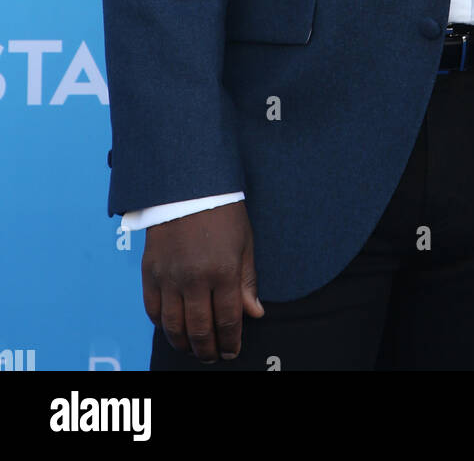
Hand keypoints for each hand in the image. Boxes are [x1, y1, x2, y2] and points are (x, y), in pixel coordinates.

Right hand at [142, 201, 263, 361]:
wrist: (187, 185)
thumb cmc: (221, 211)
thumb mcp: (244, 242)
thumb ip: (247, 281)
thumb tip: (254, 313)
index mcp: (223, 271)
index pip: (228, 321)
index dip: (230, 342)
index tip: (232, 352)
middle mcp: (194, 278)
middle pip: (200, 329)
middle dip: (208, 349)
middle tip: (212, 356)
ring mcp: (169, 276)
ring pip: (174, 326)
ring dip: (184, 343)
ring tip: (192, 349)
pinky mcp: (150, 271)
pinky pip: (153, 309)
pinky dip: (161, 325)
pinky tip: (171, 328)